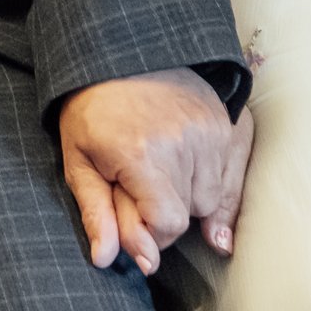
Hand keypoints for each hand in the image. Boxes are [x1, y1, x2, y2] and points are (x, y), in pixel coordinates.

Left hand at [58, 68, 241, 274]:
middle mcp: (184, 142)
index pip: (167, 225)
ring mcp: (210, 129)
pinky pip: (232, 173)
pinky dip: (215, 179)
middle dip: (164, 212)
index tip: (131, 215)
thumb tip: (105, 259)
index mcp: (142, 155)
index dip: (149, 232)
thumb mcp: (78, 160)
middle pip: (190, 214)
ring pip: (212, 197)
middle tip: (139, 185)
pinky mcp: (226, 121)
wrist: (119, 52)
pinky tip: (193, 169)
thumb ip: (96, 213)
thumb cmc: (92, 109)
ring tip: (162, 169)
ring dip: (189, 196)